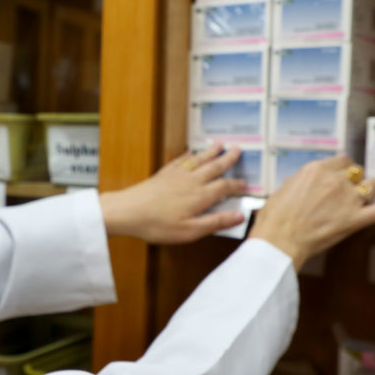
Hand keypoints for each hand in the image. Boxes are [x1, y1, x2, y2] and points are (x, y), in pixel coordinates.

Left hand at [99, 143, 247, 243]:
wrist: (127, 212)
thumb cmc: (157, 225)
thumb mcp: (190, 230)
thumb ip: (216, 222)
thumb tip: (240, 215)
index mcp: (200, 196)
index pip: (224, 187)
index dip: (237, 185)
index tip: (246, 184)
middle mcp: (191, 182)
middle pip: (213, 167)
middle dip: (227, 159)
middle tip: (238, 149)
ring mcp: (176, 176)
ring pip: (198, 160)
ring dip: (210, 152)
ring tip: (219, 143)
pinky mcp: (163, 174)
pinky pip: (180, 161)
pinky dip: (188, 156)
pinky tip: (190, 154)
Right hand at [248, 155, 374, 270]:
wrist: (279, 240)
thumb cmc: (275, 217)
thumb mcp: (284, 189)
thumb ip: (301, 182)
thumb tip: (307, 183)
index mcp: (317, 170)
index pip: (343, 160)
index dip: (343, 169)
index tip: (340, 177)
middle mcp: (336, 180)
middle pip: (359, 171)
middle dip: (355, 180)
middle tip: (347, 192)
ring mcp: (348, 199)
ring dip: (370, 191)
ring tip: (363, 200)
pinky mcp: (355, 220)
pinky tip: (371, 214)